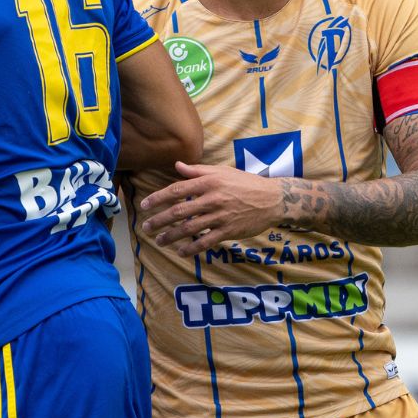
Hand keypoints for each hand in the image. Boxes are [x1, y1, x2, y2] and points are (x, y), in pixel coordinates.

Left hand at [138, 161, 284, 255]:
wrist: (272, 199)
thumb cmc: (245, 183)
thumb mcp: (222, 171)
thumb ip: (197, 170)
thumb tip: (177, 165)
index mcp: (209, 182)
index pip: (177, 190)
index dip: (158, 198)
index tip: (145, 205)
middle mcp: (212, 198)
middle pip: (179, 211)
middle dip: (159, 220)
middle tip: (146, 227)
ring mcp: (221, 216)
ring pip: (190, 228)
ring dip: (171, 236)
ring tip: (159, 241)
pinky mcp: (229, 231)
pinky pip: (206, 241)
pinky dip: (191, 248)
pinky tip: (180, 252)